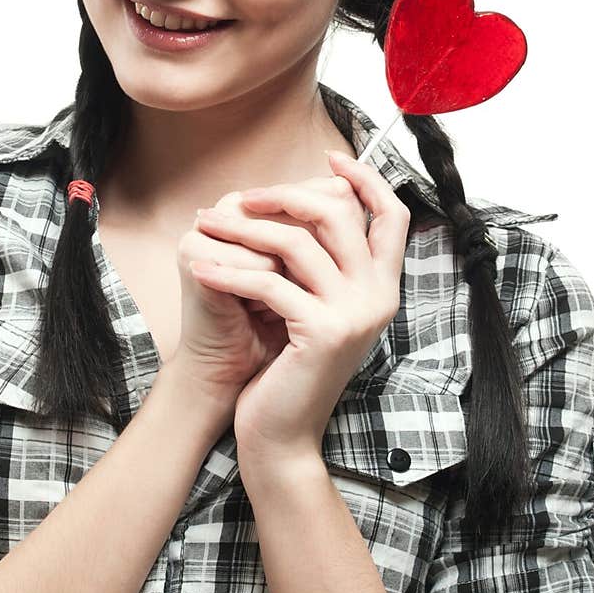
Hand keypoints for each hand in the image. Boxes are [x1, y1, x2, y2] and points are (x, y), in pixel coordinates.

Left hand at [190, 151, 410, 467]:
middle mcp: (379, 297)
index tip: (329, 157)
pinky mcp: (323, 333)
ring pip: (297, 243)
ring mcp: (355, 315)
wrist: (281, 435)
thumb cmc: (289, 368)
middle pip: (339, 214)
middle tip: (241, 197)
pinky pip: (268, 283)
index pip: (392, 215)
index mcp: (383, 287)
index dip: (364, 178)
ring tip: (206, 226)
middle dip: (284, 196)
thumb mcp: (313, 307)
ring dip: (243, 229)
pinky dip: (228, 272)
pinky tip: (200, 268)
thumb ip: (321, 263)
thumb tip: (304, 199)